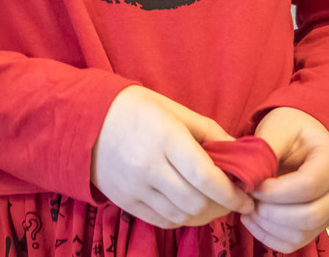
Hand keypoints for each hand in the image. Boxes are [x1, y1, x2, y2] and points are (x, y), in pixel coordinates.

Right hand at [92, 86, 253, 228]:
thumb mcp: (171, 108)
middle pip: (197, 202)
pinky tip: (186, 206)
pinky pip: (162, 221)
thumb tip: (240, 152)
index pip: (206, 178)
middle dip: (222, 206)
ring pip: (182, 216)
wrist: (81, 117)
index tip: (247, 198)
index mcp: (164, 138)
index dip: (233, 194)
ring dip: (204, 214)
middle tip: (232, 200)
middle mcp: (148, 165)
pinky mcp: (123, 199)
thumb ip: (208, 130)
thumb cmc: (131, 108)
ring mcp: (134, 185)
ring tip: (211, 204)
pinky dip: (181, 218)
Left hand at [242, 108, 328, 252]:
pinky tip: (252, 220)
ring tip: (246, 208)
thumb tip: (247, 180)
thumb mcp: (276, 127)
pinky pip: (297, 242)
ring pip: (304, 233)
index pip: (308, 186)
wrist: (303, 137)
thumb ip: (264, 151)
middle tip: (246, 199)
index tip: (251, 186)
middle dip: (271, 213)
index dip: (275, 191)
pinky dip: (270, 237)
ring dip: (268, 226)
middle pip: (311, 216)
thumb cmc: (289, 128)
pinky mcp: (320, 224)